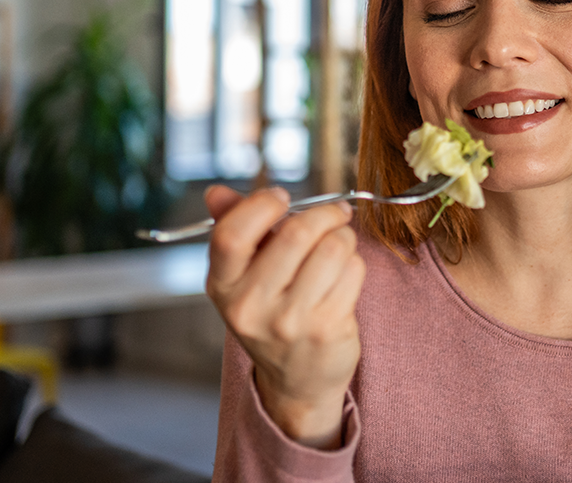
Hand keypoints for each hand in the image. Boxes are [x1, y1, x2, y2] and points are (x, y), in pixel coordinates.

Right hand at [204, 185, 365, 448]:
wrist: (297, 380)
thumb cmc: (272, 312)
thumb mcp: (243, 276)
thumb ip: (234, 228)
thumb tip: (216, 192)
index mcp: (222, 285)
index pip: (231, 234)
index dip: (261, 205)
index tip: (282, 197)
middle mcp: (250, 306)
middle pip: (296, 233)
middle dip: (324, 214)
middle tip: (335, 214)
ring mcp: (289, 321)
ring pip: (332, 248)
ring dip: (344, 237)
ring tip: (339, 246)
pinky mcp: (326, 329)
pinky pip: (353, 271)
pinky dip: (355, 264)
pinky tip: (345, 275)